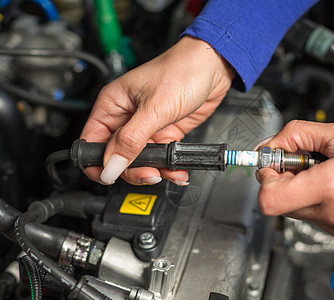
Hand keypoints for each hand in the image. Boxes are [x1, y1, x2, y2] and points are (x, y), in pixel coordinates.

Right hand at [80, 36, 233, 184]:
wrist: (212, 67)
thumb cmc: (181, 71)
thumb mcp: (154, 108)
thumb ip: (131, 140)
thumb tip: (110, 165)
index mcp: (112, 105)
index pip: (91, 142)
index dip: (97, 163)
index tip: (112, 175)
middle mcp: (126, 118)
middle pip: (116, 156)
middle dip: (131, 169)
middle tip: (149, 173)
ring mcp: (146, 127)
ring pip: (139, 160)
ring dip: (153, 170)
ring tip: (167, 171)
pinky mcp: (165, 132)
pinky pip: (160, 157)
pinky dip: (168, 166)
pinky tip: (177, 170)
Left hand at [256, 120, 333, 243]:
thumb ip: (296, 135)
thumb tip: (270, 145)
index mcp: (330, 186)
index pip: (269, 200)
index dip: (265, 180)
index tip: (273, 166)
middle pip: (282, 205)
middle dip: (285, 181)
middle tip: (305, 164)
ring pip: (300, 213)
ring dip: (304, 193)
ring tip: (331, 176)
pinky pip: (319, 221)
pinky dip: (321, 205)